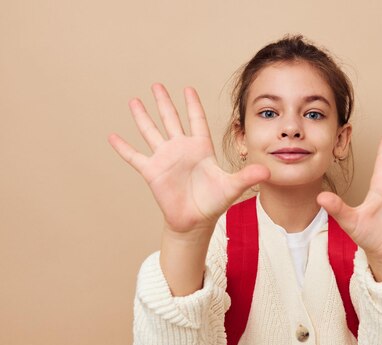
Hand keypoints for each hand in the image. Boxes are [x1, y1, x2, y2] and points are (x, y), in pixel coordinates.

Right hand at [108, 84, 269, 232]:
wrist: (196, 221)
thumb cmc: (214, 203)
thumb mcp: (232, 187)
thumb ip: (247, 176)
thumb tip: (268, 171)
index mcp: (201, 149)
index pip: (196, 121)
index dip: (192, 105)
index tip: (187, 88)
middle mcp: (181, 149)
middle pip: (171, 120)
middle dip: (164, 102)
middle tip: (157, 85)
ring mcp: (165, 159)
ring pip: (151, 132)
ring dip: (143, 117)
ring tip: (134, 101)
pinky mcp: (152, 172)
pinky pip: (134, 157)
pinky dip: (123, 147)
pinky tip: (113, 136)